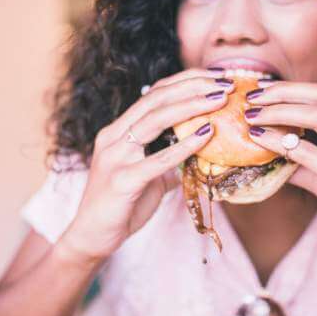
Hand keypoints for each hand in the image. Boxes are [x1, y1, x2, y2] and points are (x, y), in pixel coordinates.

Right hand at [62, 68, 233, 260]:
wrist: (91, 237)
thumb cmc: (121, 206)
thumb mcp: (147, 176)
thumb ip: (167, 161)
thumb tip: (197, 155)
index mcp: (118, 131)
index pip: (153, 94)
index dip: (185, 82)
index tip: (215, 78)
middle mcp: (113, 137)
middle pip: (155, 99)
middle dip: (192, 87)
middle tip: (225, 83)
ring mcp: (115, 157)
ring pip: (153, 120)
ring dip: (191, 106)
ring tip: (220, 100)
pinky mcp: (121, 180)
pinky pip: (156, 160)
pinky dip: (183, 145)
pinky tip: (206, 136)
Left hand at [243, 81, 316, 285]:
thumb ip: (315, 169)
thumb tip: (280, 158)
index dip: (298, 90)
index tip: (269, 93)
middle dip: (286, 91)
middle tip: (254, 96)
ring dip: (279, 112)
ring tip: (252, 116)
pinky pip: (313, 155)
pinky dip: (283, 144)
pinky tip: (262, 142)